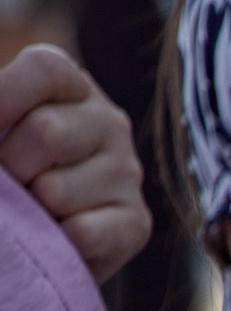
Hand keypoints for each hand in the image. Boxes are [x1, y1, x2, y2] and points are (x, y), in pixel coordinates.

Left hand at [0, 46, 150, 282]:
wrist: (40, 230)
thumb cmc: (9, 167)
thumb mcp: (0, 125)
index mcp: (72, 87)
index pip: (45, 71)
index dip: (4, 96)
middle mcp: (109, 122)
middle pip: (47, 132)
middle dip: (10, 165)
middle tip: (10, 180)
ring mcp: (128, 172)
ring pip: (56, 191)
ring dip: (30, 209)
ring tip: (34, 208)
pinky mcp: (137, 222)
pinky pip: (82, 233)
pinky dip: (55, 240)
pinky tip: (56, 234)